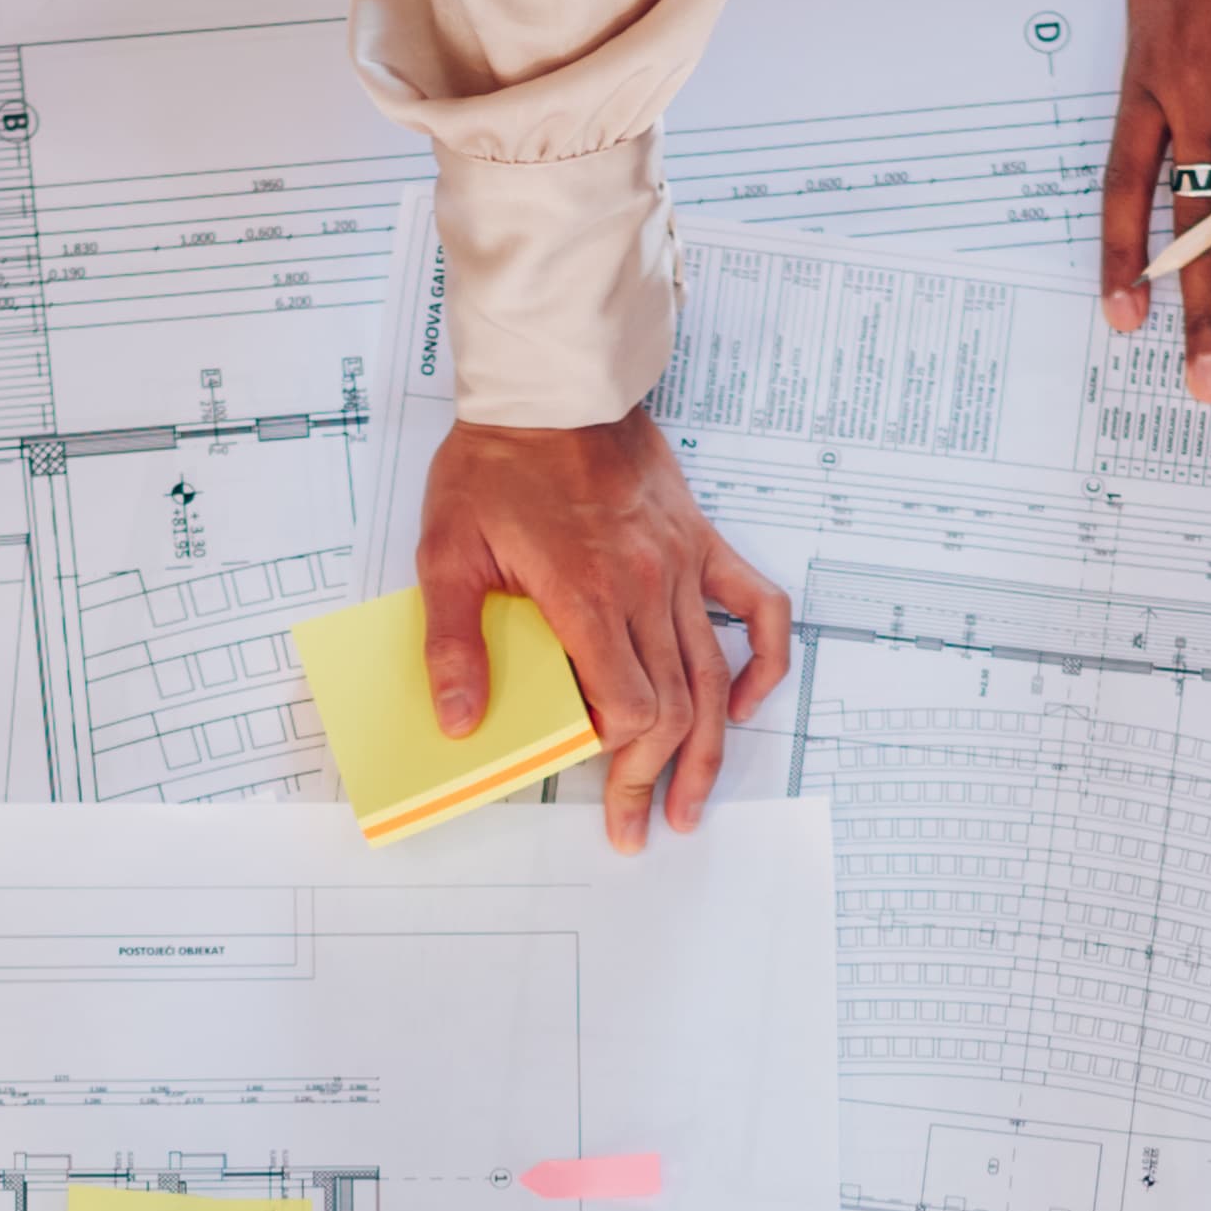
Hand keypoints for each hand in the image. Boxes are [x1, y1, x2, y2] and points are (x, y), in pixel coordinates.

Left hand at [414, 412, 790, 848]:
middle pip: (674, 708)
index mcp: (586, 594)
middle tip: (639, 825)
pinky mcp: (700, 542)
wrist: (549, 385)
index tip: (600, 790)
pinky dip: (762, 661)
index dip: (621, 761)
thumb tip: (459, 719)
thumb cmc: (498, 461)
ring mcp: (680, 565)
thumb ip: (456, 642)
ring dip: (711, 748)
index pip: (631, 708)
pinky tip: (747, 701)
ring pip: (714, 675)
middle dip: (658, 779)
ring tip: (693, 801)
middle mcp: (645, 586)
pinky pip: (757, 607)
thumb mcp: (448, 552)